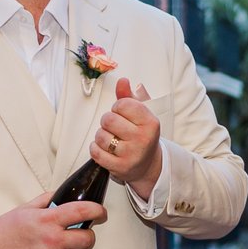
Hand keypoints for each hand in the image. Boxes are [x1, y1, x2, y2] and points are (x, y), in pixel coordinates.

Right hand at [0, 191, 104, 248]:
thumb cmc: (8, 227)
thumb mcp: (29, 207)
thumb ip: (50, 198)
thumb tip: (67, 194)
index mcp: (49, 219)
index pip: (83, 211)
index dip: (97, 211)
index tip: (100, 212)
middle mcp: (52, 239)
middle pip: (88, 238)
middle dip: (87, 234)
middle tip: (80, 232)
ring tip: (66, 246)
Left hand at [91, 78, 160, 196]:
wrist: (148, 165)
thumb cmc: (142, 136)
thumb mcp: (141, 115)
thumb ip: (130, 96)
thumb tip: (122, 81)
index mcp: (151, 123)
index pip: (123, 104)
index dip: (118, 107)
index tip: (123, 114)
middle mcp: (143, 139)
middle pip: (108, 119)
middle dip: (107, 121)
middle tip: (115, 127)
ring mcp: (132, 154)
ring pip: (100, 136)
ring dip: (101, 136)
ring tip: (111, 139)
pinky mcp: (120, 167)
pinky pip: (96, 152)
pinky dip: (96, 149)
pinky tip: (105, 149)